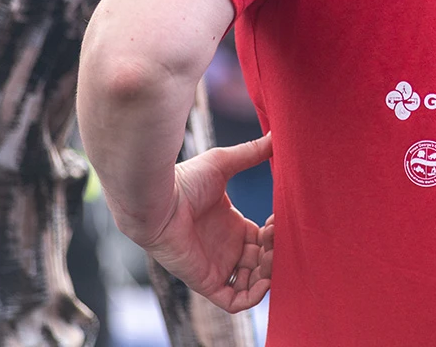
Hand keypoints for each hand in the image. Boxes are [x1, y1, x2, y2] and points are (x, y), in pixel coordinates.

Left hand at [140, 134, 274, 312]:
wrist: (158, 201)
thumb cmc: (185, 181)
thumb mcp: (224, 164)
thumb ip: (251, 152)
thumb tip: (275, 134)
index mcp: (230, 226)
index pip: (260, 240)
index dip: (274, 236)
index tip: (277, 221)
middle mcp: (224, 248)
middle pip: (260, 263)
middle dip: (274, 255)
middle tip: (274, 238)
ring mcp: (216, 266)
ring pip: (252, 284)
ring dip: (267, 275)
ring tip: (268, 256)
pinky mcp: (206, 282)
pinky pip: (234, 301)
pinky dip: (253, 296)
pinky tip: (262, 279)